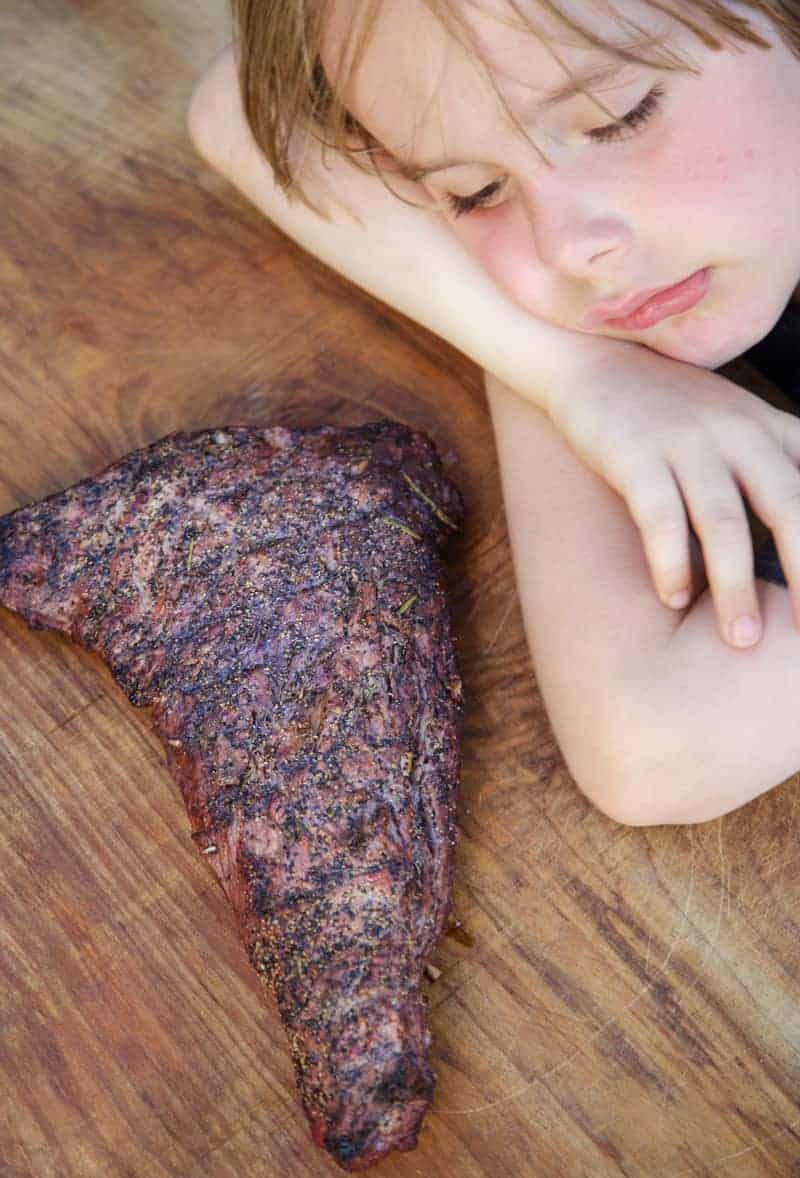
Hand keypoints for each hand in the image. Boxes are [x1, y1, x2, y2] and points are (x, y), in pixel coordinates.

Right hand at [544, 340, 799, 649]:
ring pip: (723, 520)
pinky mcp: (634, 452)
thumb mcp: (741, 429)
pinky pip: (659, 513)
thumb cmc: (674, 413)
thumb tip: (793, 547)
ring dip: (735, 585)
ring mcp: (686, 441)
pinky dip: (670, 560)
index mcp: (773, 431)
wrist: (596, 361)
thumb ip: (779, 472)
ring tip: (742, 638)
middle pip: (790, 506)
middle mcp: (739, 433)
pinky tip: (673, 598)